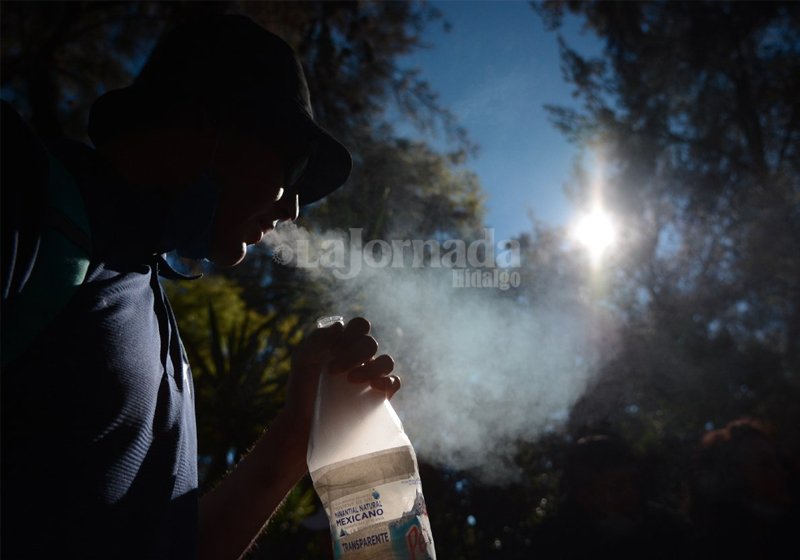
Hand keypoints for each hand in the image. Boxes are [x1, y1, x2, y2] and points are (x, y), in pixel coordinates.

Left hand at [283, 317, 399, 440]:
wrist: (304, 423)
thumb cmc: (302, 388)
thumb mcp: (302, 361)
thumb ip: (316, 340)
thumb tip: (339, 325)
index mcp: (345, 344)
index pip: (360, 326)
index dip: (352, 333)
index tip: (334, 350)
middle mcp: (361, 358)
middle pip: (370, 344)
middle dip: (354, 354)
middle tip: (333, 371)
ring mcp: (372, 376)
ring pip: (386, 361)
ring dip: (371, 368)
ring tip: (351, 381)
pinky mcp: (379, 396)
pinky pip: (393, 383)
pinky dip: (387, 382)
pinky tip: (373, 387)